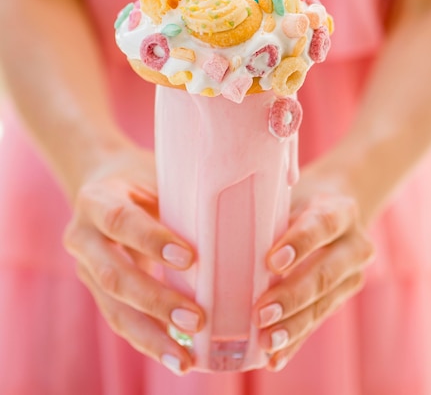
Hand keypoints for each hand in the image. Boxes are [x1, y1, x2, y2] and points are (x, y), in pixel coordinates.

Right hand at [63, 144, 203, 374]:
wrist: (102, 180)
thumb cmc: (142, 176)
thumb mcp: (157, 174)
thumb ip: (184, 194)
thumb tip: (244, 212)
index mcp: (97, 199)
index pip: (121, 221)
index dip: (152, 241)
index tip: (190, 258)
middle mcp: (82, 236)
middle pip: (114, 275)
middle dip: (155, 301)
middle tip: (197, 319)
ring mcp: (84, 267)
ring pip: (112, 308)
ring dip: (151, 336)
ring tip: (185, 360)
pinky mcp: (95, 289)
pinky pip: (119, 319)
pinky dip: (148, 339)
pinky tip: (176, 357)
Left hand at [253, 164, 374, 371]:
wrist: (335, 210)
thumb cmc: (298, 200)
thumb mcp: (289, 195)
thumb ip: (268, 212)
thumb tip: (220, 234)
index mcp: (340, 210)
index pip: (323, 224)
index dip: (300, 243)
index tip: (272, 261)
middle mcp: (355, 244)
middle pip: (326, 272)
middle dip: (293, 296)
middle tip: (261, 312)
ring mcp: (353, 275)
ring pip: (324, 303)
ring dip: (293, 325)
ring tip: (265, 340)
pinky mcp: (341, 299)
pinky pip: (317, 322)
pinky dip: (294, 341)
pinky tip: (274, 357)